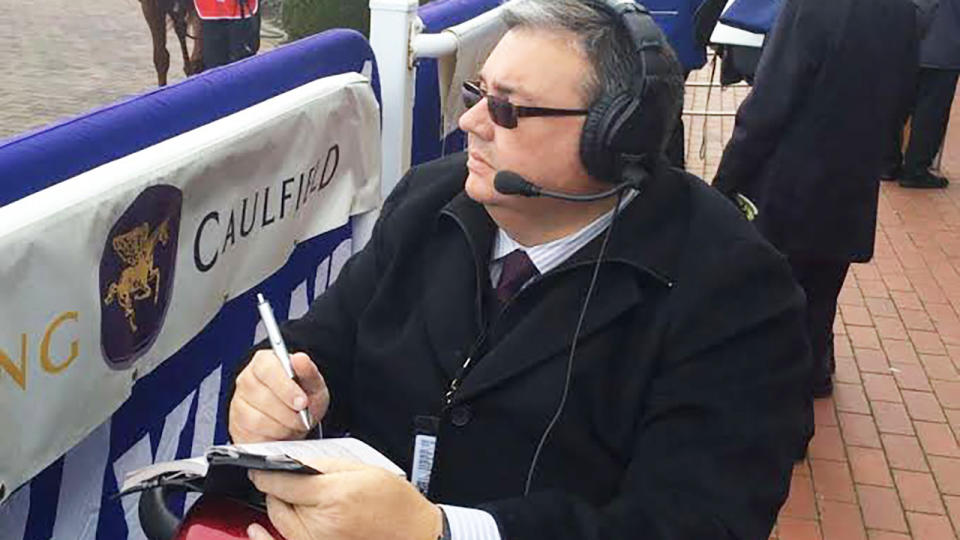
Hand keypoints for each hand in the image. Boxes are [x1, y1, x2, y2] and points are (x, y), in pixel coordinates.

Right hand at [229, 351, 329, 442]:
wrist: (295, 421)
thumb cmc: (301, 398)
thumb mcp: (313, 385)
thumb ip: (309, 372)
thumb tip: (300, 359)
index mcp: (264, 362)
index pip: (267, 369)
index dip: (286, 387)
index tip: (302, 402)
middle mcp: (246, 380)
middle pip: (261, 396)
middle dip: (288, 412)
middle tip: (302, 417)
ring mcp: (238, 403)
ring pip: (257, 419)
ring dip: (282, 427)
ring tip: (294, 425)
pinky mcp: (236, 426)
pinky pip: (253, 436)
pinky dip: (273, 438)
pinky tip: (282, 432)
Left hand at [246, 459, 442, 539]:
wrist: (411, 531)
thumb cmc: (393, 502)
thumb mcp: (362, 469)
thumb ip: (325, 464)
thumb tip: (295, 462)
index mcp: (333, 496)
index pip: (282, 483)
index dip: (265, 473)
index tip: (257, 468)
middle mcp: (321, 523)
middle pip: (276, 503)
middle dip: (275, 488)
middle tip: (283, 478)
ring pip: (279, 521)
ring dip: (279, 506)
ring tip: (292, 495)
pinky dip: (270, 535)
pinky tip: (257, 531)